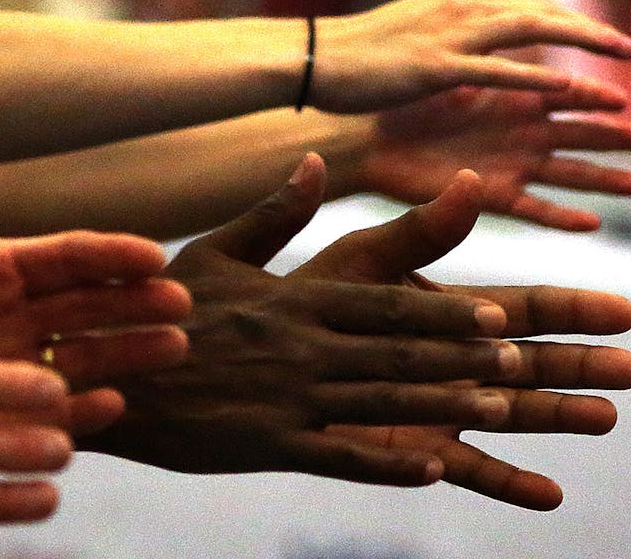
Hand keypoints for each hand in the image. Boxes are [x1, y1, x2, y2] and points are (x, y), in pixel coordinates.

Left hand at [0, 130, 191, 427]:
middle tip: (181, 304)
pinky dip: (82, 412)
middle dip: (136, 304)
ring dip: (129, 353)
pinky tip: (112, 405)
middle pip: (89, 305)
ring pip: (84, 356)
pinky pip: (50, 412)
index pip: (66, 255)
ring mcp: (9, 365)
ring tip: (173, 349)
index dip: (111, 255)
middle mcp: (11, 315)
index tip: (152, 256)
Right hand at [80, 155, 630, 509]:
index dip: (445, 311)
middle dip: (465, 358)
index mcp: (292, 299)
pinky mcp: (266, 444)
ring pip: (380, 400)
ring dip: (443, 404)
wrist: (105, 372)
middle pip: (397, 351)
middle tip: (526, 363)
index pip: (383, 303)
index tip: (500, 315)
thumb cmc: (163, 310)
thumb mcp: (215, 252)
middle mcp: (299, 346)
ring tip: (500, 408)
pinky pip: (337, 454)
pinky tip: (431, 468)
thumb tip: (314, 161)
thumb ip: (274, 213)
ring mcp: (285, 397)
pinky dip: (386, 462)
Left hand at [291, 165, 630, 510]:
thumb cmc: (306, 300)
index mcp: (447, 313)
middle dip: (578, 365)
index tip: (623, 310)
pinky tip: (550, 496)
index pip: (522, 309)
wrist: (256, 357)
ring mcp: (438, 408)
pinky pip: (466, 469)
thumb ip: (418, 231)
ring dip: (557, 417)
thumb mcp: (363, 262)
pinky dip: (507, 483)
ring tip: (605, 418)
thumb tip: (471, 177)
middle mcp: (453, 361)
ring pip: (510, 414)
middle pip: (530, 363)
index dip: (572, 310)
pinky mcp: (414, 451)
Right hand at [311, 0, 630, 112]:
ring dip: (582, 44)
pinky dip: (537, 77)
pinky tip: (569, 89)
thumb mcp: (411, 32)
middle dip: (589, 29)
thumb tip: (469, 42)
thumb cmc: (354, 53)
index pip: (525, 3)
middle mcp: (461, 7)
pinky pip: (498, 70)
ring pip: (533, 32)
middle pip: (542, 12)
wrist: (311, 59)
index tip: (597, 36)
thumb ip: (448, 32)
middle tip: (628, 48)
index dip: (566, 19)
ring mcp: (451, 35)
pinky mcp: (436, 67)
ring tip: (620, 63)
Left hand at [353, 79, 630, 230]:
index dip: (593, 97)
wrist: (371, 140)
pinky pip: (533, 210)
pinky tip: (592, 222)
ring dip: (602, 179)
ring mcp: (513, 167)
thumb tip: (525, 48)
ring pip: (568, 174)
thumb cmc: (410, 103)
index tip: (622, 97)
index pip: (568, 96)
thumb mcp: (456, 80)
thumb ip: (494, 73)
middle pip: (582, 136)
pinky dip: (561, 217)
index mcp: (519, 99)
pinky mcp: (493, 197)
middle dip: (619, 138)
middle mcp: (523, 134)